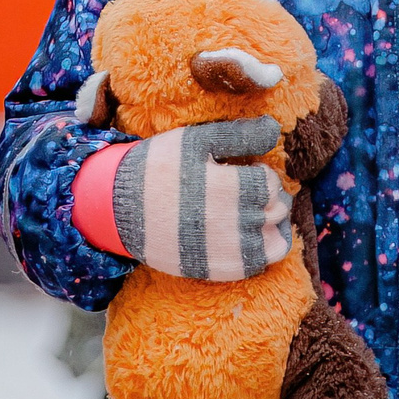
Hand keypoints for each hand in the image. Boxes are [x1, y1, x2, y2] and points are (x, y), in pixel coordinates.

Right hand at [110, 116, 291, 280]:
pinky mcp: (219, 270)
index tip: (245, 171)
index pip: (271, 183)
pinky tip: (243, 235)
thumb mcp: (195, 141)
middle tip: (248, 191)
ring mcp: (227, 251)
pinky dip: (259, 250)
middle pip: (277, 211)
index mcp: (230, 187)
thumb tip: (274, 128)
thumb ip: (239, 135)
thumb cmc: (158, 168)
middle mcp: (234, 223)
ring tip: (252, 214)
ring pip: (276, 242)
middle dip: (269, 198)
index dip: (262, 174)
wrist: (120, 208)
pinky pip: (258, 264)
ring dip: (272, 226)